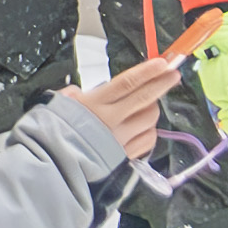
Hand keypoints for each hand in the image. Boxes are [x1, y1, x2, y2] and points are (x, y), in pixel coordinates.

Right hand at [62, 45, 192, 151]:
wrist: (54, 164)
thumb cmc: (54, 133)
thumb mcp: (58, 105)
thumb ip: (74, 96)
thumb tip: (79, 93)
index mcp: (96, 104)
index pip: (127, 83)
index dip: (147, 71)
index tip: (162, 63)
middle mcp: (112, 120)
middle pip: (145, 97)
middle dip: (162, 83)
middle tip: (173, 74)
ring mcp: (121, 138)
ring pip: (150, 118)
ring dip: (152, 108)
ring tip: (148, 105)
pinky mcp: (126, 155)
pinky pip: (148, 139)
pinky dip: (149, 131)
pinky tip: (144, 127)